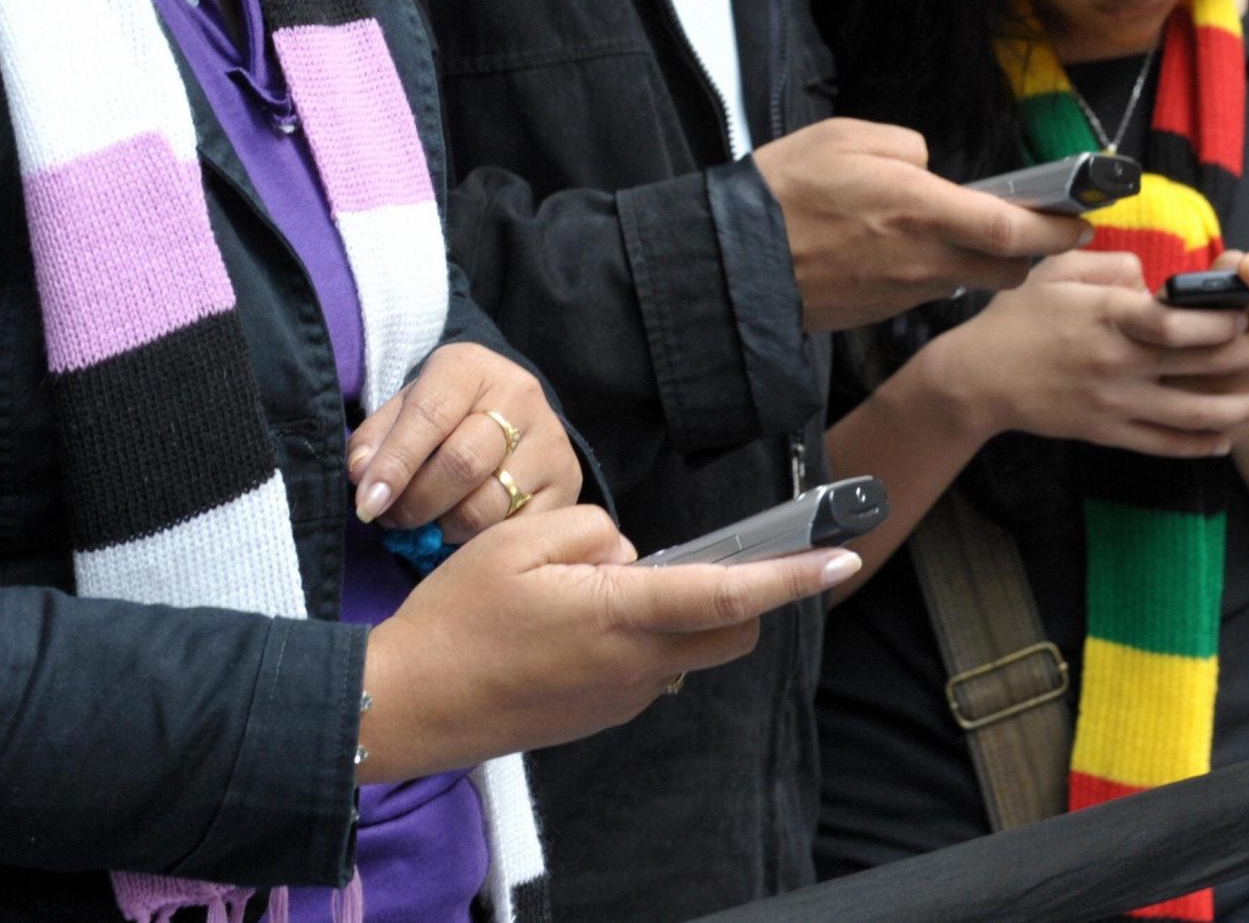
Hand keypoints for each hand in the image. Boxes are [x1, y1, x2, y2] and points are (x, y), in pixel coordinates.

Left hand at [347, 343, 581, 536]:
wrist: (508, 415)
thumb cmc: (444, 414)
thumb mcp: (406, 408)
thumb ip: (376, 437)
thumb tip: (362, 476)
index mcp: (472, 367)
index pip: (429, 416)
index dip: (395, 465)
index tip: (368, 504)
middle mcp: (520, 395)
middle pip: (461, 464)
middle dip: (415, 503)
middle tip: (391, 520)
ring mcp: (550, 441)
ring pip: (486, 506)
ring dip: (442, 528)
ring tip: (424, 524)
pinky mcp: (567, 483)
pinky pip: (513, 531)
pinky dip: (477, 542)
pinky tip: (461, 533)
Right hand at [357, 505, 857, 782]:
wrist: (409, 705)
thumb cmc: (457, 618)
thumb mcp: (520, 541)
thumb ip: (594, 531)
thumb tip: (632, 554)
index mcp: (621, 615)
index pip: (730, 594)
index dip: (793, 575)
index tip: (840, 556)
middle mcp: (636, 665)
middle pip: (730, 630)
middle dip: (740, 594)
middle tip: (690, 559)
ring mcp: (622, 699)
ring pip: (687, 649)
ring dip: (676, 616)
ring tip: (593, 591)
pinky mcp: (602, 717)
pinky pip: (648, 669)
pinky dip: (639, 640)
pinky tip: (575, 625)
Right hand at [752, 118, 1090, 330]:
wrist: (733, 263)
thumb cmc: (784, 192)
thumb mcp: (845, 137)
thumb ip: (904, 147)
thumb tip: (929, 167)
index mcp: (920, 210)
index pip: (1011, 230)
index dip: (1056, 229)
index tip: (1083, 219)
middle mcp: (922, 259)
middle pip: (1007, 271)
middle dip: (1032, 255)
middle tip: (1037, 231)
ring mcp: (903, 292)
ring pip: (969, 283)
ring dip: (983, 264)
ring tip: (968, 235)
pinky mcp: (881, 311)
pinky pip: (927, 291)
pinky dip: (936, 273)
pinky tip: (909, 250)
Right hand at [920, 251, 1248, 457]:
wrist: (976, 379)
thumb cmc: (1015, 318)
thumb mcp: (1056, 272)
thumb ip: (1109, 265)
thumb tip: (1149, 275)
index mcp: (1108, 318)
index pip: (1178, 323)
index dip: (1222, 322)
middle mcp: (1118, 364)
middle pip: (1200, 367)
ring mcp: (1114, 403)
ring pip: (1192, 413)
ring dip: (1239, 409)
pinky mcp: (1106, 432)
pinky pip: (1163, 443)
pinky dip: (1199, 444)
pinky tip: (1225, 439)